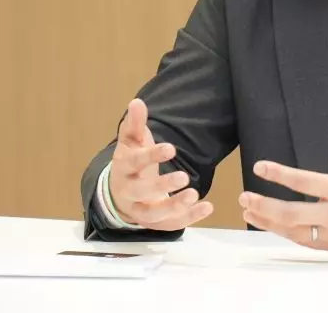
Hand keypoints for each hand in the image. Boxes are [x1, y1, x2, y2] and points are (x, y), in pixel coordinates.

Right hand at [108, 98, 213, 229]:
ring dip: (174, 206)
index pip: (135, 162)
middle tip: (184, 177)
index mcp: (123, 168)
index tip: (171, 148)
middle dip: (162, 185)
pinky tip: (208, 207)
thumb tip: (137, 102)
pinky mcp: (154, 223)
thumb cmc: (130, 162)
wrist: (119, 193)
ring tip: (194, 195)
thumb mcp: (130, 142)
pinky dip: (189, 218)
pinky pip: (170, 224)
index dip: (151, 156)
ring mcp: (140, 210)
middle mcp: (129, 192)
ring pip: (154, 213)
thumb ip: (135, 124)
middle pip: (142, 191)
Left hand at [238, 119, 327, 250]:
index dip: (278, 174)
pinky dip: (289, 235)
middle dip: (264, 206)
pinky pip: (309, 243)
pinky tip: (277, 227)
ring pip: (295, 233)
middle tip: (244, 197)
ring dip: (270, 223)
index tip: (259, 167)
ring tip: (251, 213)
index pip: (304, 183)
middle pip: (291, 215)